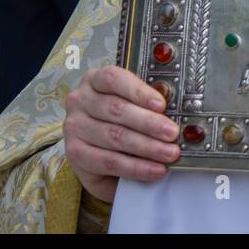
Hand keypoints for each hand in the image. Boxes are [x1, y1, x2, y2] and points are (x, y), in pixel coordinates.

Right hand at [63, 65, 180, 202]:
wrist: (97, 153)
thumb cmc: (118, 121)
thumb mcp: (130, 105)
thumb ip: (146, 104)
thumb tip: (174, 111)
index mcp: (94, 80)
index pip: (114, 79)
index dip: (139, 91)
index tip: (161, 105)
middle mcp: (80, 101)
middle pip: (116, 109)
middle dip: (149, 123)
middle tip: (172, 133)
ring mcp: (74, 127)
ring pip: (114, 136)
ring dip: (147, 147)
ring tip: (169, 153)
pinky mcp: (74, 154)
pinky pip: (109, 161)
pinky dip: (136, 167)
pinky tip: (155, 170)